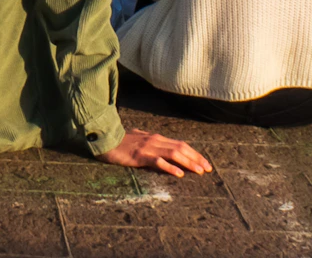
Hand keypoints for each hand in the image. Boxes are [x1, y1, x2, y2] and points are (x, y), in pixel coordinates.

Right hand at [97, 129, 211, 177]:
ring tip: (199, 171)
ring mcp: (147, 147)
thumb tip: (161, 148)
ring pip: (174, 154)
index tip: (205, 163)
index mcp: (155, 137)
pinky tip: (179, 174)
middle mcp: (154, 140)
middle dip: (197, 158)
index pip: (180, 144)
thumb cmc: (119, 141)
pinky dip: (170, 167)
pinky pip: (158, 161)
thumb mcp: (138, 139)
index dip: (195, 153)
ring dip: (189, 163)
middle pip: (181, 148)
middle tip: (208, 169)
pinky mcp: (139, 156)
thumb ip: (150, 142)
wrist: (102, 139)